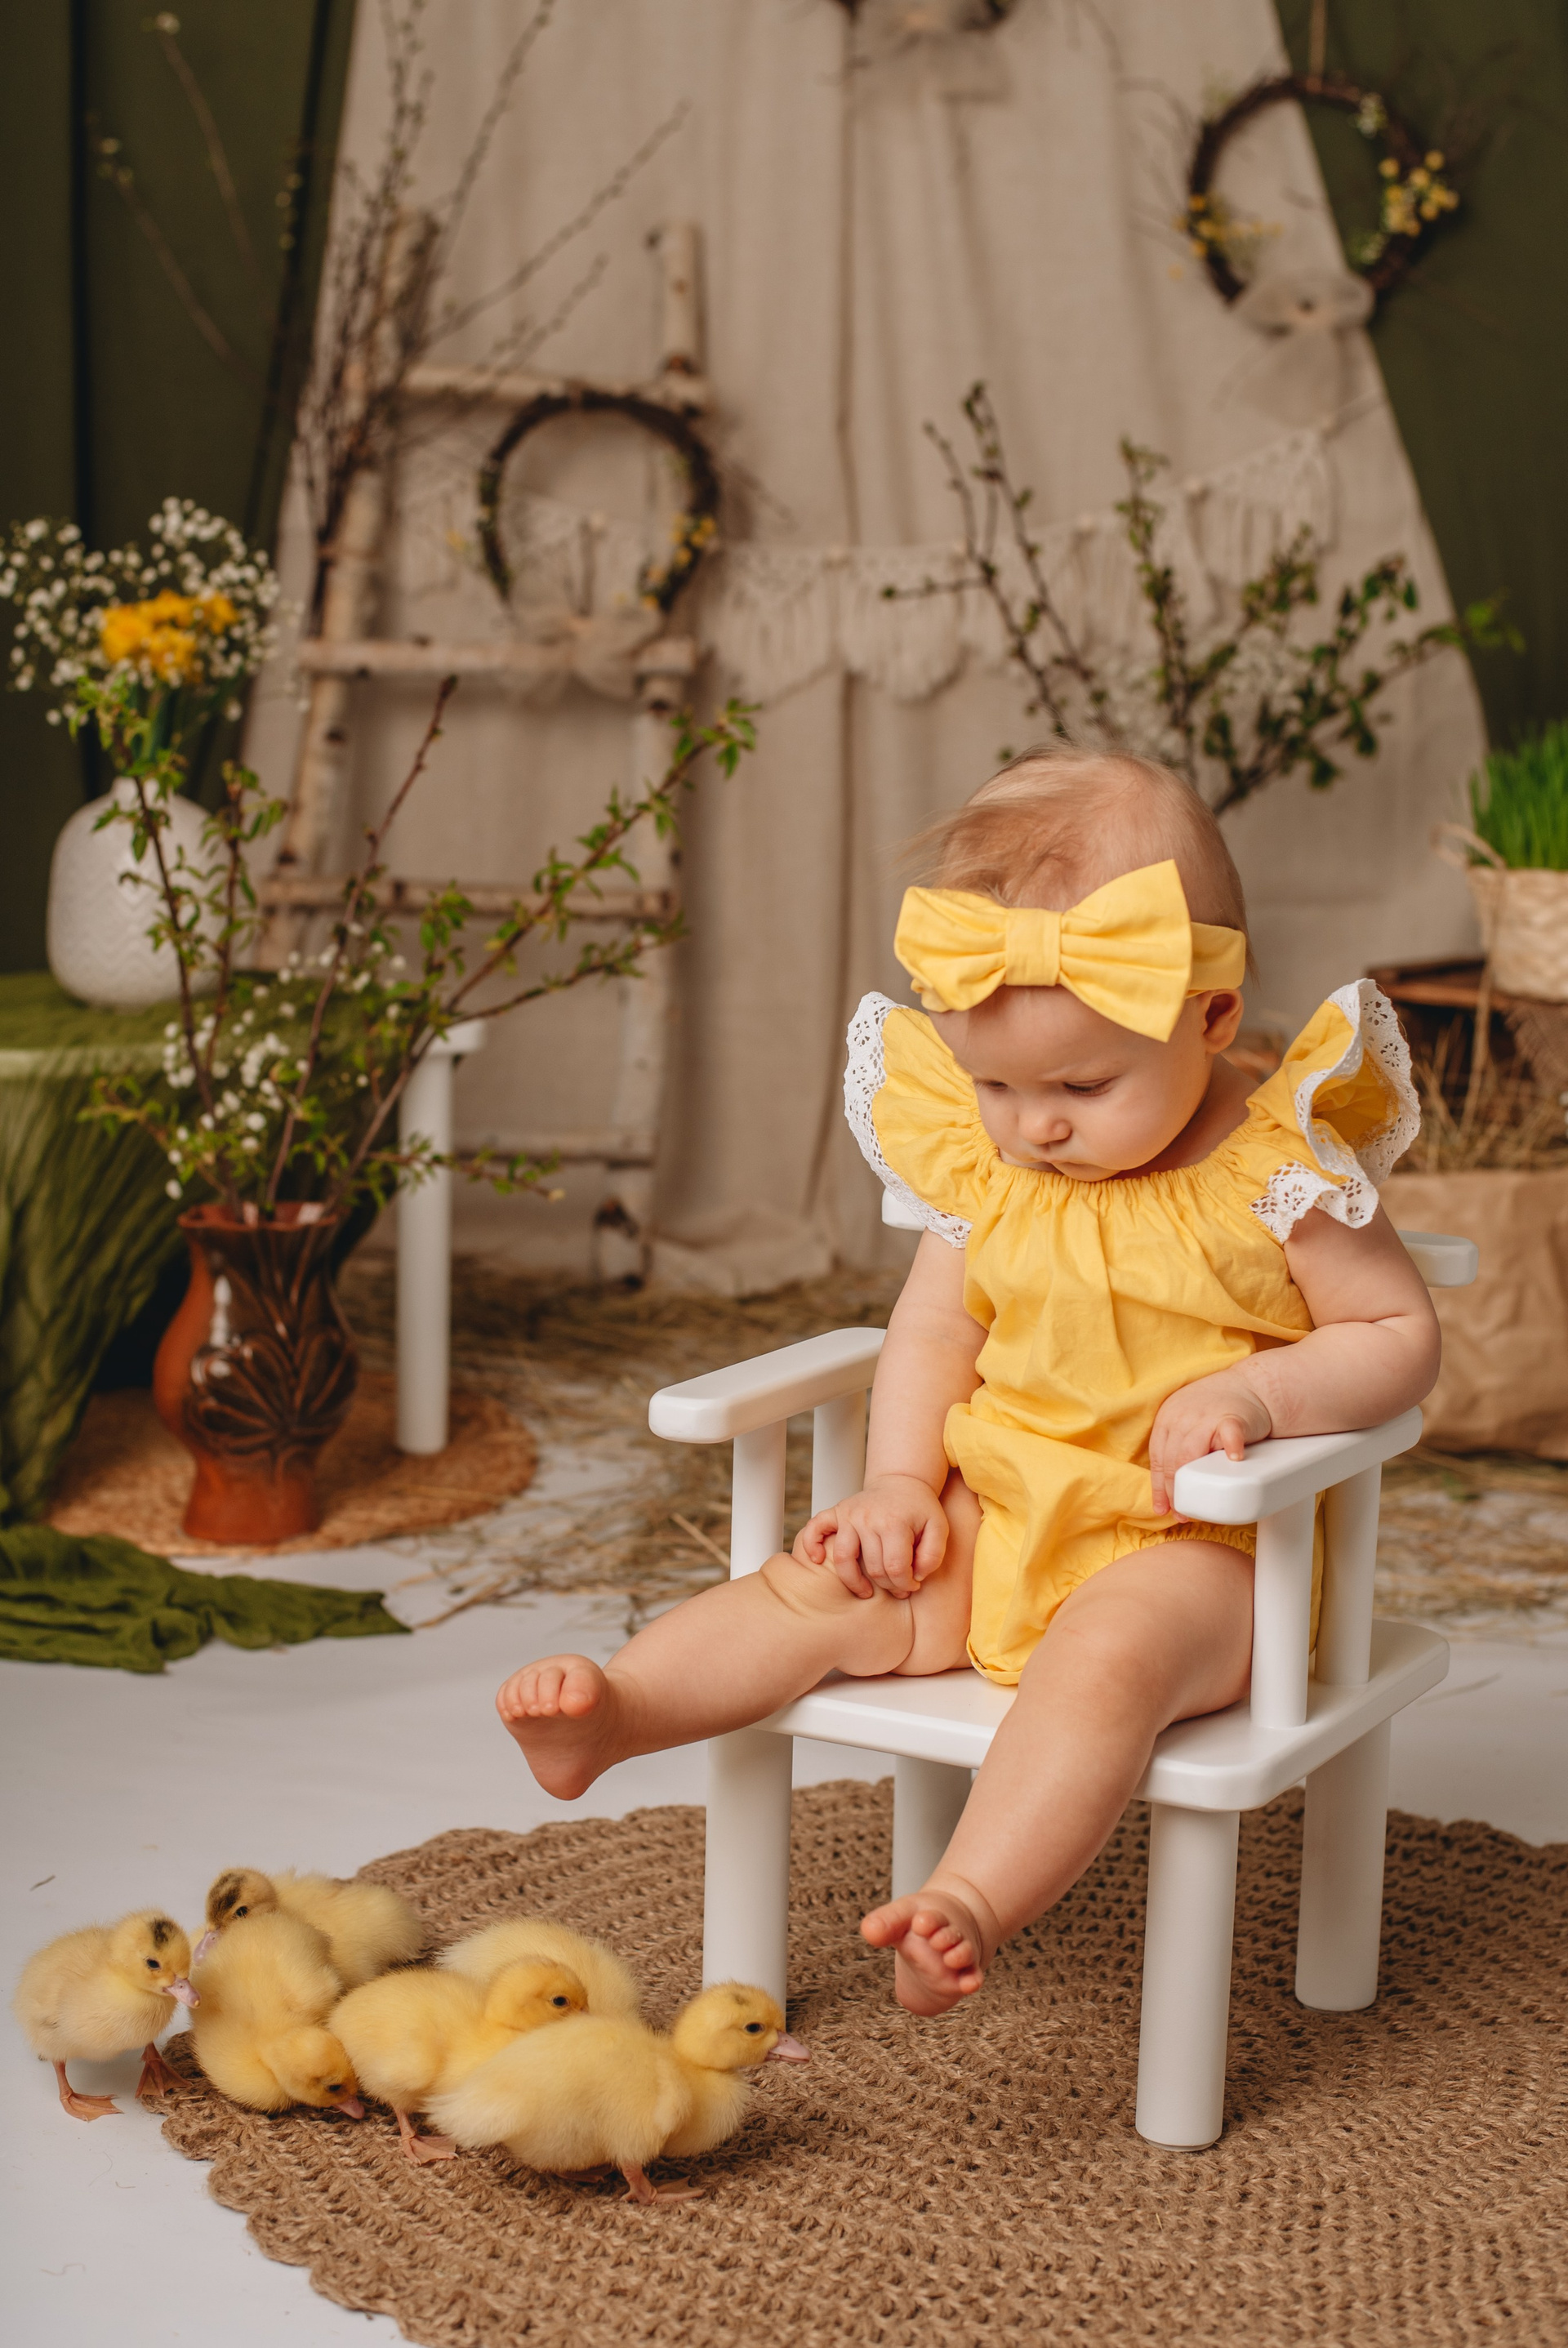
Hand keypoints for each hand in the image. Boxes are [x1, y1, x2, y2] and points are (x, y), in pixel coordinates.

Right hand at [794, 1475, 948, 1598]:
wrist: (901, 1481)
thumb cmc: (920, 1508)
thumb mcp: (939, 1528)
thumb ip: (933, 1555)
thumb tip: (915, 1577)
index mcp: (894, 1522)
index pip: (895, 1568)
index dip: (906, 1584)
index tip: (912, 1585)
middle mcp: (868, 1518)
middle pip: (873, 1568)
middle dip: (888, 1585)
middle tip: (897, 1588)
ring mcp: (849, 1514)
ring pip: (843, 1558)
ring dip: (855, 1582)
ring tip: (866, 1591)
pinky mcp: (836, 1512)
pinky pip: (815, 1529)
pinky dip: (811, 1545)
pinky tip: (817, 1560)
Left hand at [1148, 1371, 1271, 1516]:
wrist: (1250, 1386)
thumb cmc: (1217, 1411)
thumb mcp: (1187, 1422)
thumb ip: (1177, 1446)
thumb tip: (1170, 1489)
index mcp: (1167, 1418)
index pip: (1158, 1458)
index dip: (1159, 1487)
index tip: (1163, 1508)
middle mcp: (1181, 1416)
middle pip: (1172, 1460)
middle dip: (1175, 1492)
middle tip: (1182, 1514)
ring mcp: (1206, 1416)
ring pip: (1191, 1453)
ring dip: (1194, 1483)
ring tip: (1199, 1503)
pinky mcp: (1232, 1417)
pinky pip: (1229, 1434)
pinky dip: (1231, 1448)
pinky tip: (1233, 1461)